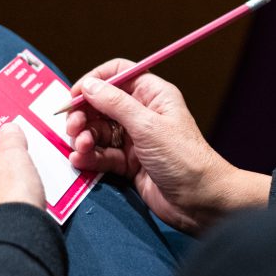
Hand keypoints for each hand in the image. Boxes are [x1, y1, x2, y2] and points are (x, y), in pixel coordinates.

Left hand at [0, 120, 46, 225]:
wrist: (15, 241)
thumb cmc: (9, 197)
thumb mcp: (15, 156)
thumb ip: (11, 137)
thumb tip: (9, 130)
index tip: (5, 123)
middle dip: (0, 151)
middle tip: (21, 144)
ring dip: (6, 173)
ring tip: (27, 168)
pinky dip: (6, 192)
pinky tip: (24, 190)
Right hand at [65, 60, 269, 234]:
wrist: (201, 201)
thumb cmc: (185, 159)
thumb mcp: (148, 126)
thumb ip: (116, 104)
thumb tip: (89, 85)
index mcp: (152, 95)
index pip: (118, 74)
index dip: (94, 81)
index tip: (74, 96)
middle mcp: (142, 114)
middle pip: (101, 104)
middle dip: (83, 115)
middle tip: (74, 127)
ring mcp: (134, 139)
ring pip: (97, 131)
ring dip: (84, 137)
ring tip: (82, 148)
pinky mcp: (128, 163)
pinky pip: (101, 154)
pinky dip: (88, 156)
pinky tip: (81, 160)